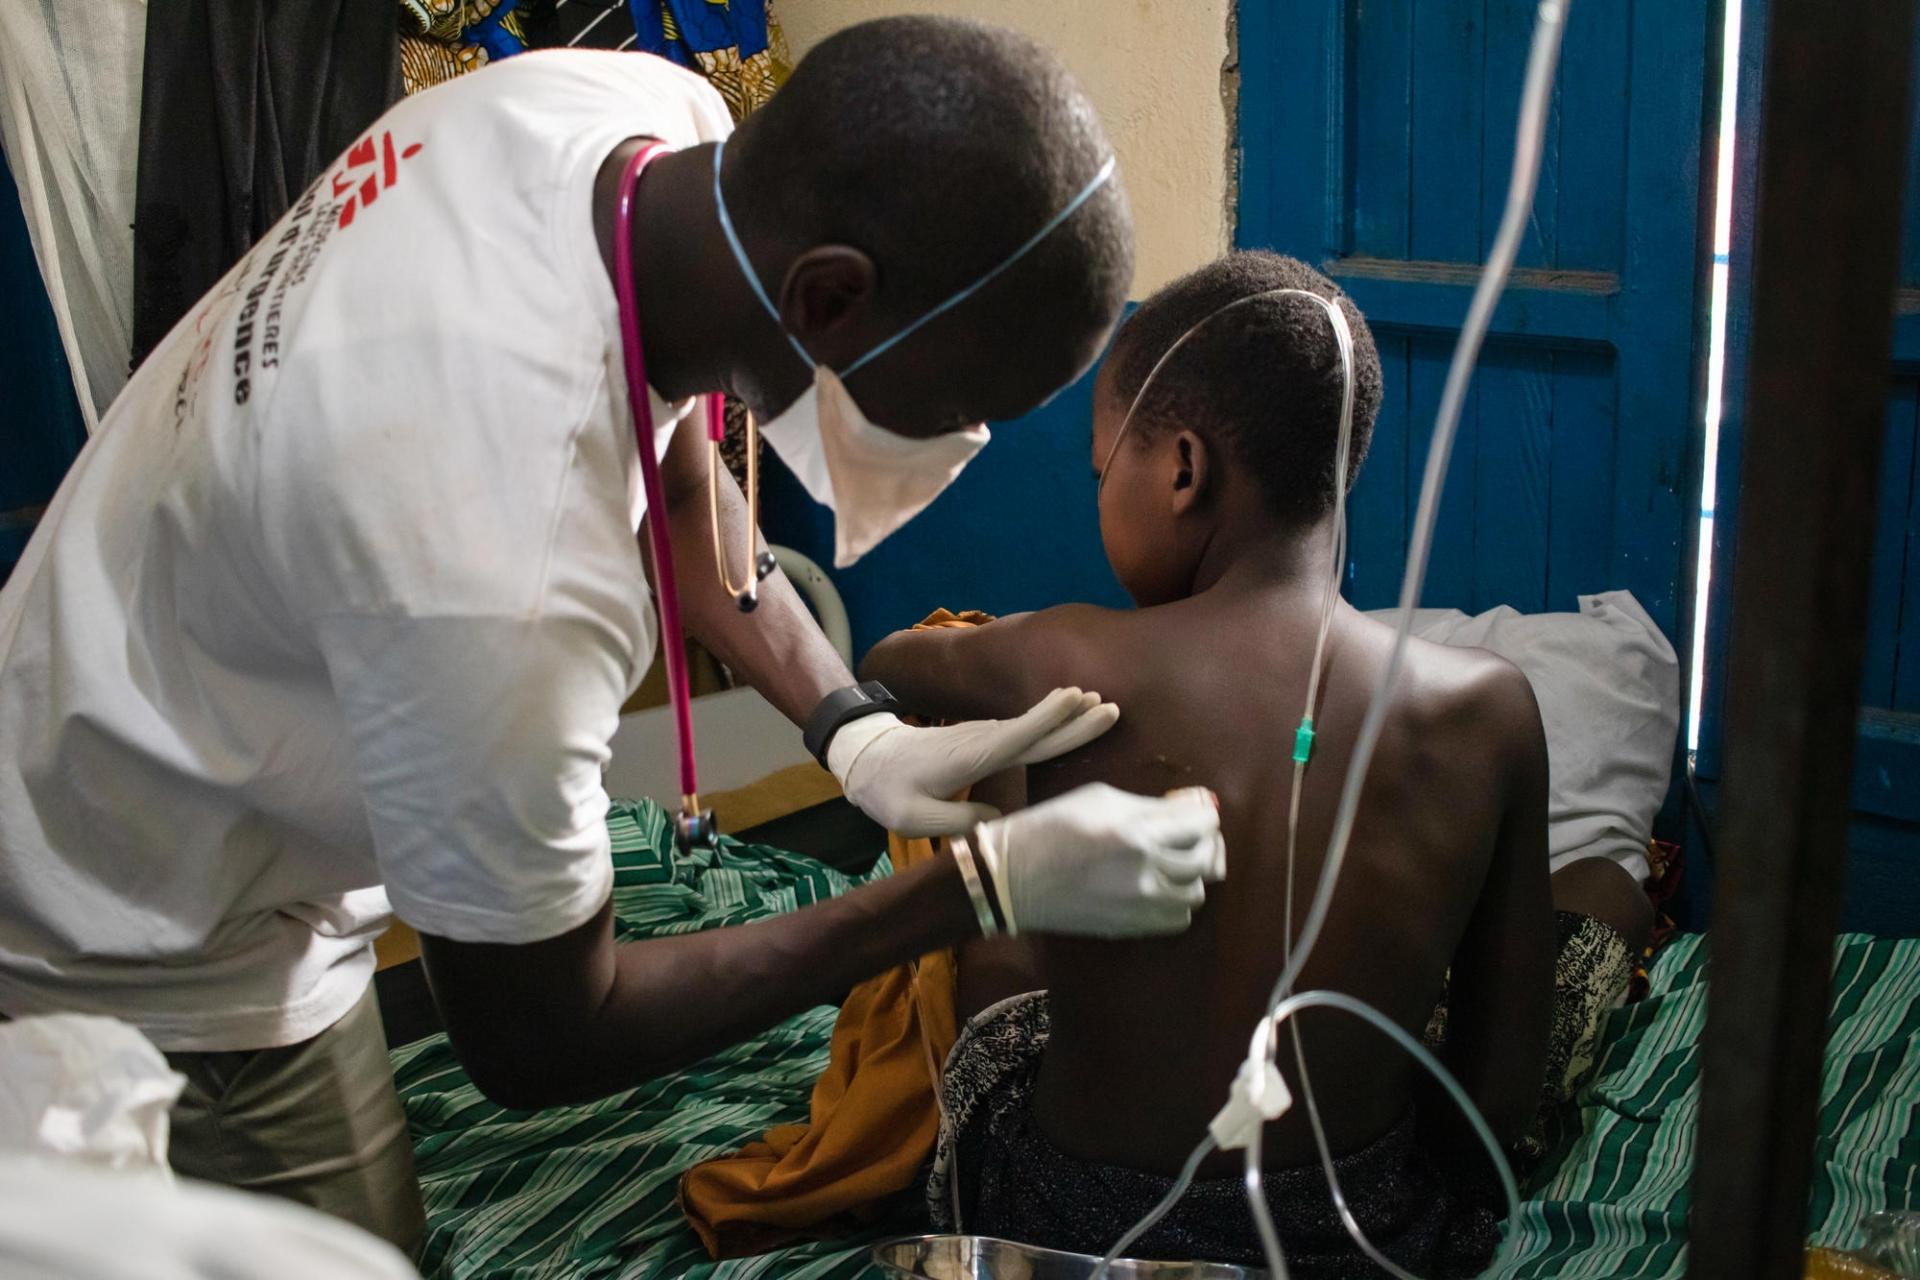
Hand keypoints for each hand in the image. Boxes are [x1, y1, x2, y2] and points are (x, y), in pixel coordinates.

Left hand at [826, 687, 1118, 835]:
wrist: (868, 757)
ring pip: (1036, 729)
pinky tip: (1070, 717)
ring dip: (1069, 717)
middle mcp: (984, 741)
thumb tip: (1000, 823)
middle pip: (1038, 730)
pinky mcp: (985, 741)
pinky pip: (1027, 733)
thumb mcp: (913, 818)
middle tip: (1112, 706)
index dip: (1050, 718)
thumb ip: (958, 821)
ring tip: (1104, 707)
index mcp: (970, 757)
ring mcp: (985, 738)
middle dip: (1074, 718)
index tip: (1080, 698)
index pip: (1018, 736)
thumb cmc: (889, 789)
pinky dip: (1052, 724)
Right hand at [974, 783, 1225, 936]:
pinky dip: (1176, 903)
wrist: (1011, 878)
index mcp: (1137, 831)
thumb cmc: (1051, 826)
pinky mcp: (1131, 927)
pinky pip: (1178, 919)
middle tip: (1192, 836)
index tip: (1196, 814)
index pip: (1202, 823)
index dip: (1204, 815)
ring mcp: (1140, 904)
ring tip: (1172, 864)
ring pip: (1196, 892)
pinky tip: (1159, 889)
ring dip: (1190, 875)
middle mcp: (1146, 869)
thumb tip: (1186, 809)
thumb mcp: (1100, 799)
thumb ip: (1148, 805)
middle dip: (1205, 842)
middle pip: (1205, 859)